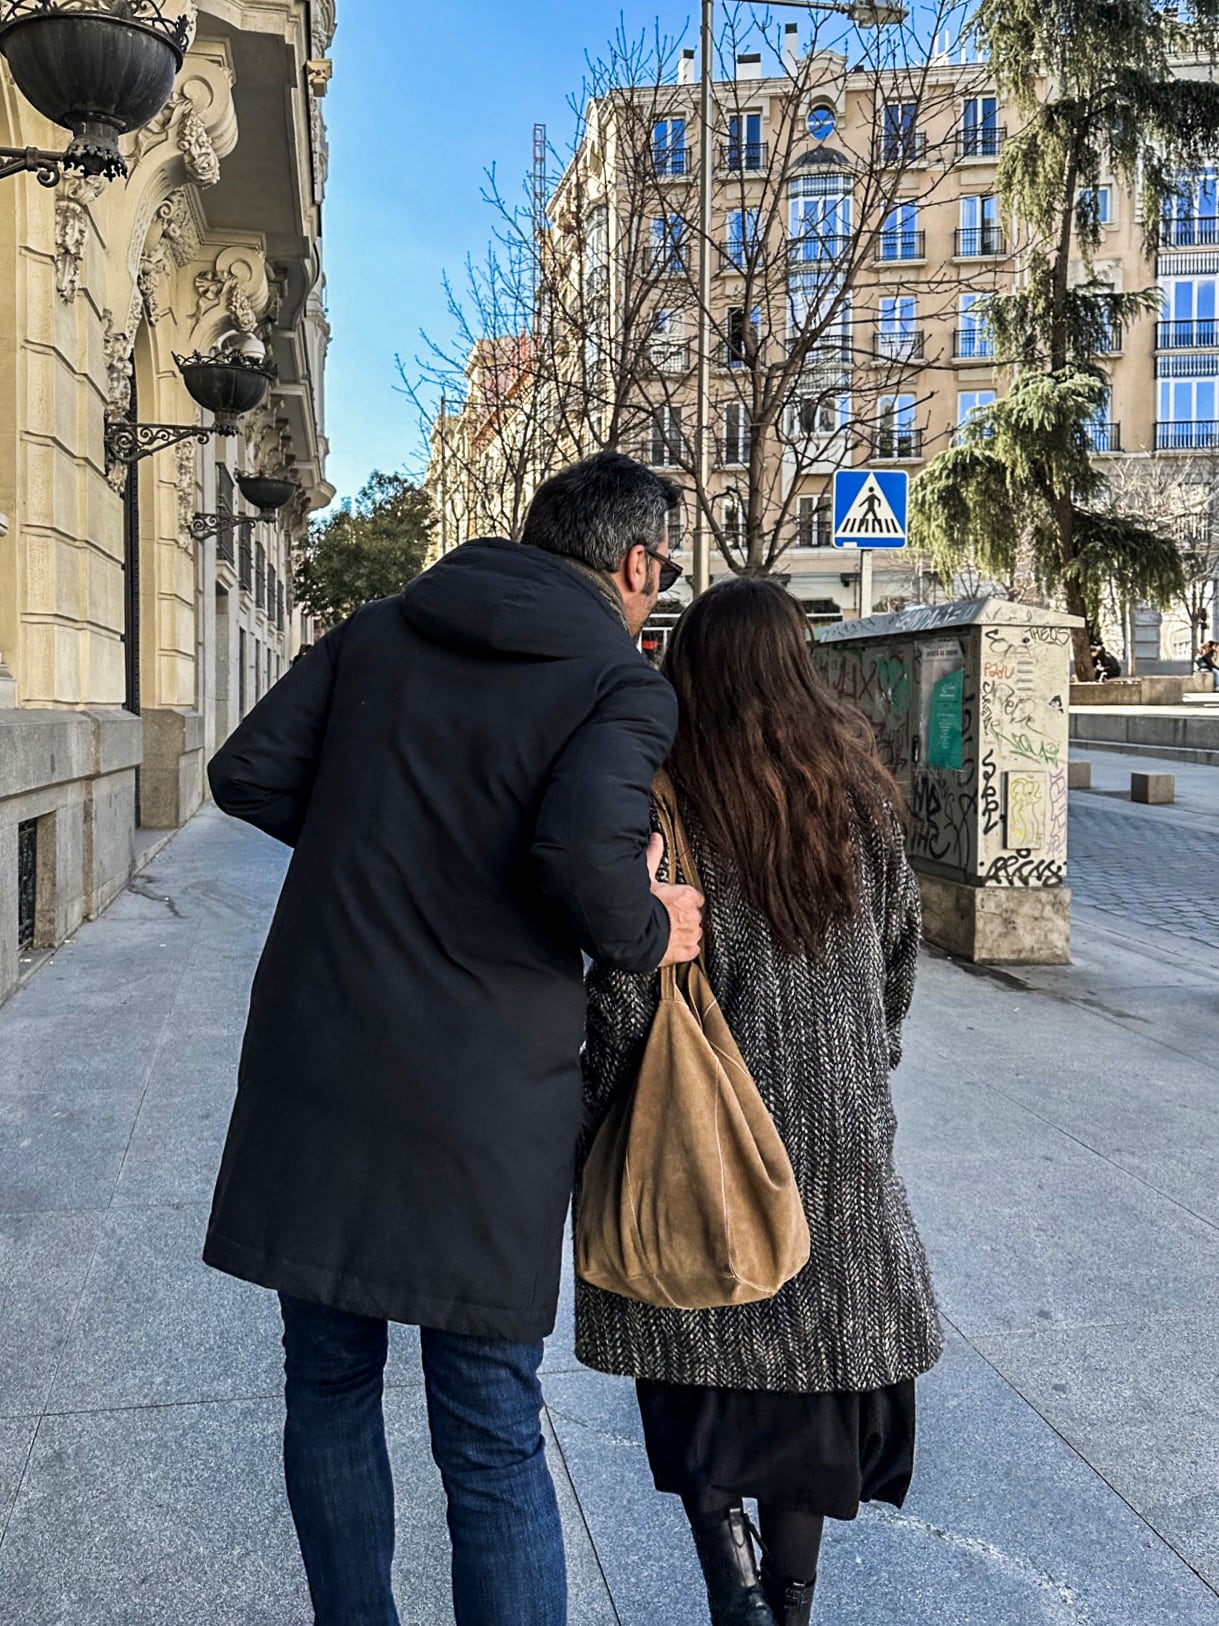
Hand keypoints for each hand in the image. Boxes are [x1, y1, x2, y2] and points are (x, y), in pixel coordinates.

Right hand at [647, 833, 704, 966]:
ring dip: (684, 934)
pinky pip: (691, 951)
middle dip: (683, 918)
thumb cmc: (637, 904)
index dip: (684, 901)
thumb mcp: (643, 875)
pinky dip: (684, 950)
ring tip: (667, 934)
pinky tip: (671, 947)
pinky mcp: (684, 952)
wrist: (629, 933)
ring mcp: (689, 935)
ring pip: (694, 934)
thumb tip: (655, 838)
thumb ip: (653, 856)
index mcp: (685, 895)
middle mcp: (691, 915)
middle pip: (695, 916)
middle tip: (666, 919)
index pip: (695, 898)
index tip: (674, 903)